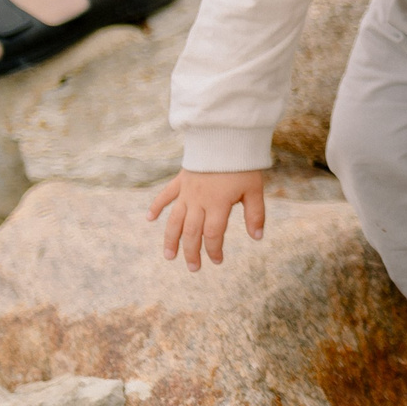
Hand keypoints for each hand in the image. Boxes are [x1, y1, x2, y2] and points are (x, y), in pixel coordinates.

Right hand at [147, 169, 267, 270]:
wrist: (225, 138)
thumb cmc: (243, 166)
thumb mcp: (255, 190)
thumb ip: (255, 214)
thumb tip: (257, 237)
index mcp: (218, 205)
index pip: (213, 235)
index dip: (214, 250)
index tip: (218, 261)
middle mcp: (199, 201)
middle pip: (191, 233)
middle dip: (191, 252)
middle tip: (193, 268)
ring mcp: (187, 191)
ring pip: (175, 220)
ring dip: (170, 239)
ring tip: (169, 256)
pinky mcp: (180, 180)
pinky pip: (165, 195)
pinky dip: (156, 206)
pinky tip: (149, 218)